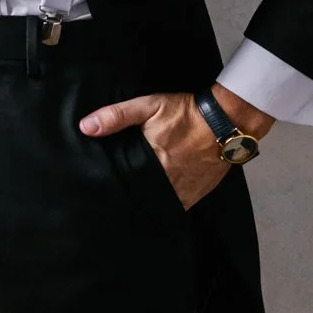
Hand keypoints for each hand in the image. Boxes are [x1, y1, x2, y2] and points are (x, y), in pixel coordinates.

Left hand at [77, 85, 273, 209]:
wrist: (227, 120)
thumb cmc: (187, 113)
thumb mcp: (148, 106)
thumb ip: (116, 116)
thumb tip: (86, 127)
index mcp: (153, 162)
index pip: (126, 183)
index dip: (114, 188)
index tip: (103, 189)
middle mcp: (168, 180)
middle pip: (141, 195)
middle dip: (129, 195)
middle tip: (116, 197)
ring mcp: (184, 190)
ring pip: (158, 203)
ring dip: (148, 201)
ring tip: (135, 200)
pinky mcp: (198, 193)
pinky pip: (178, 205)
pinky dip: (167, 203)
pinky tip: (158, 200)